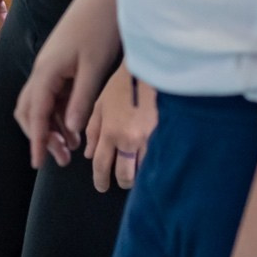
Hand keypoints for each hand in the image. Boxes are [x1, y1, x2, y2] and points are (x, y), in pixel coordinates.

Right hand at [14, 0, 121, 170]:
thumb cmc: (102, 28)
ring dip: (52, 126)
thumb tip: (71, 130)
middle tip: (60, 159)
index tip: (39, 163)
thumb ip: (82, 100)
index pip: (36, 113)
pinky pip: (53, 94)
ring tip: (70, 148)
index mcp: (47, 71)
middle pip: (29, 110)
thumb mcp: (96, 68)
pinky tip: (76, 125)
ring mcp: (51, 66)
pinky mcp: (61, 63)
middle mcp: (43, 69)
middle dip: (41, 136)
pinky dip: (61, 113)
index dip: (37, 139)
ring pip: (41, 103)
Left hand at [84, 63, 156, 191]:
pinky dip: (155, 164)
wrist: (153, 69)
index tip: (101, 187)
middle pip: (124, 175)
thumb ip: (93, 129)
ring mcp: (151, 140)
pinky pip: (160, 160)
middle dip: (122, 181)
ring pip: (144, 171)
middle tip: (122, 180)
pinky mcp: (168, 136)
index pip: (101, 165)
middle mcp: (129, 140)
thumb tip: (88, 155)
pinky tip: (155, 163)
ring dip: (140, 175)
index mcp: (111, 131)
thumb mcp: (102, 102)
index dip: (100, 180)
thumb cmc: (125, 82)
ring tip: (139, 171)